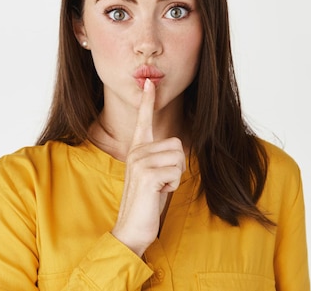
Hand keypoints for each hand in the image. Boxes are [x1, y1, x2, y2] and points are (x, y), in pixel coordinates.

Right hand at [111, 78, 185, 255]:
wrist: (132, 229)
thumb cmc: (147, 203)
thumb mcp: (155, 176)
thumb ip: (160, 160)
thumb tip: (175, 150)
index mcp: (137, 150)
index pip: (143, 120)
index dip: (148, 100)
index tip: (149, 82)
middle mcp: (136, 152)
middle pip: (176, 145)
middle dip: (177, 167)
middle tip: (161, 183)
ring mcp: (139, 162)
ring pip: (179, 158)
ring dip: (175, 177)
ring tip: (158, 189)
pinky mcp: (146, 175)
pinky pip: (175, 172)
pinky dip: (172, 187)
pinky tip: (157, 195)